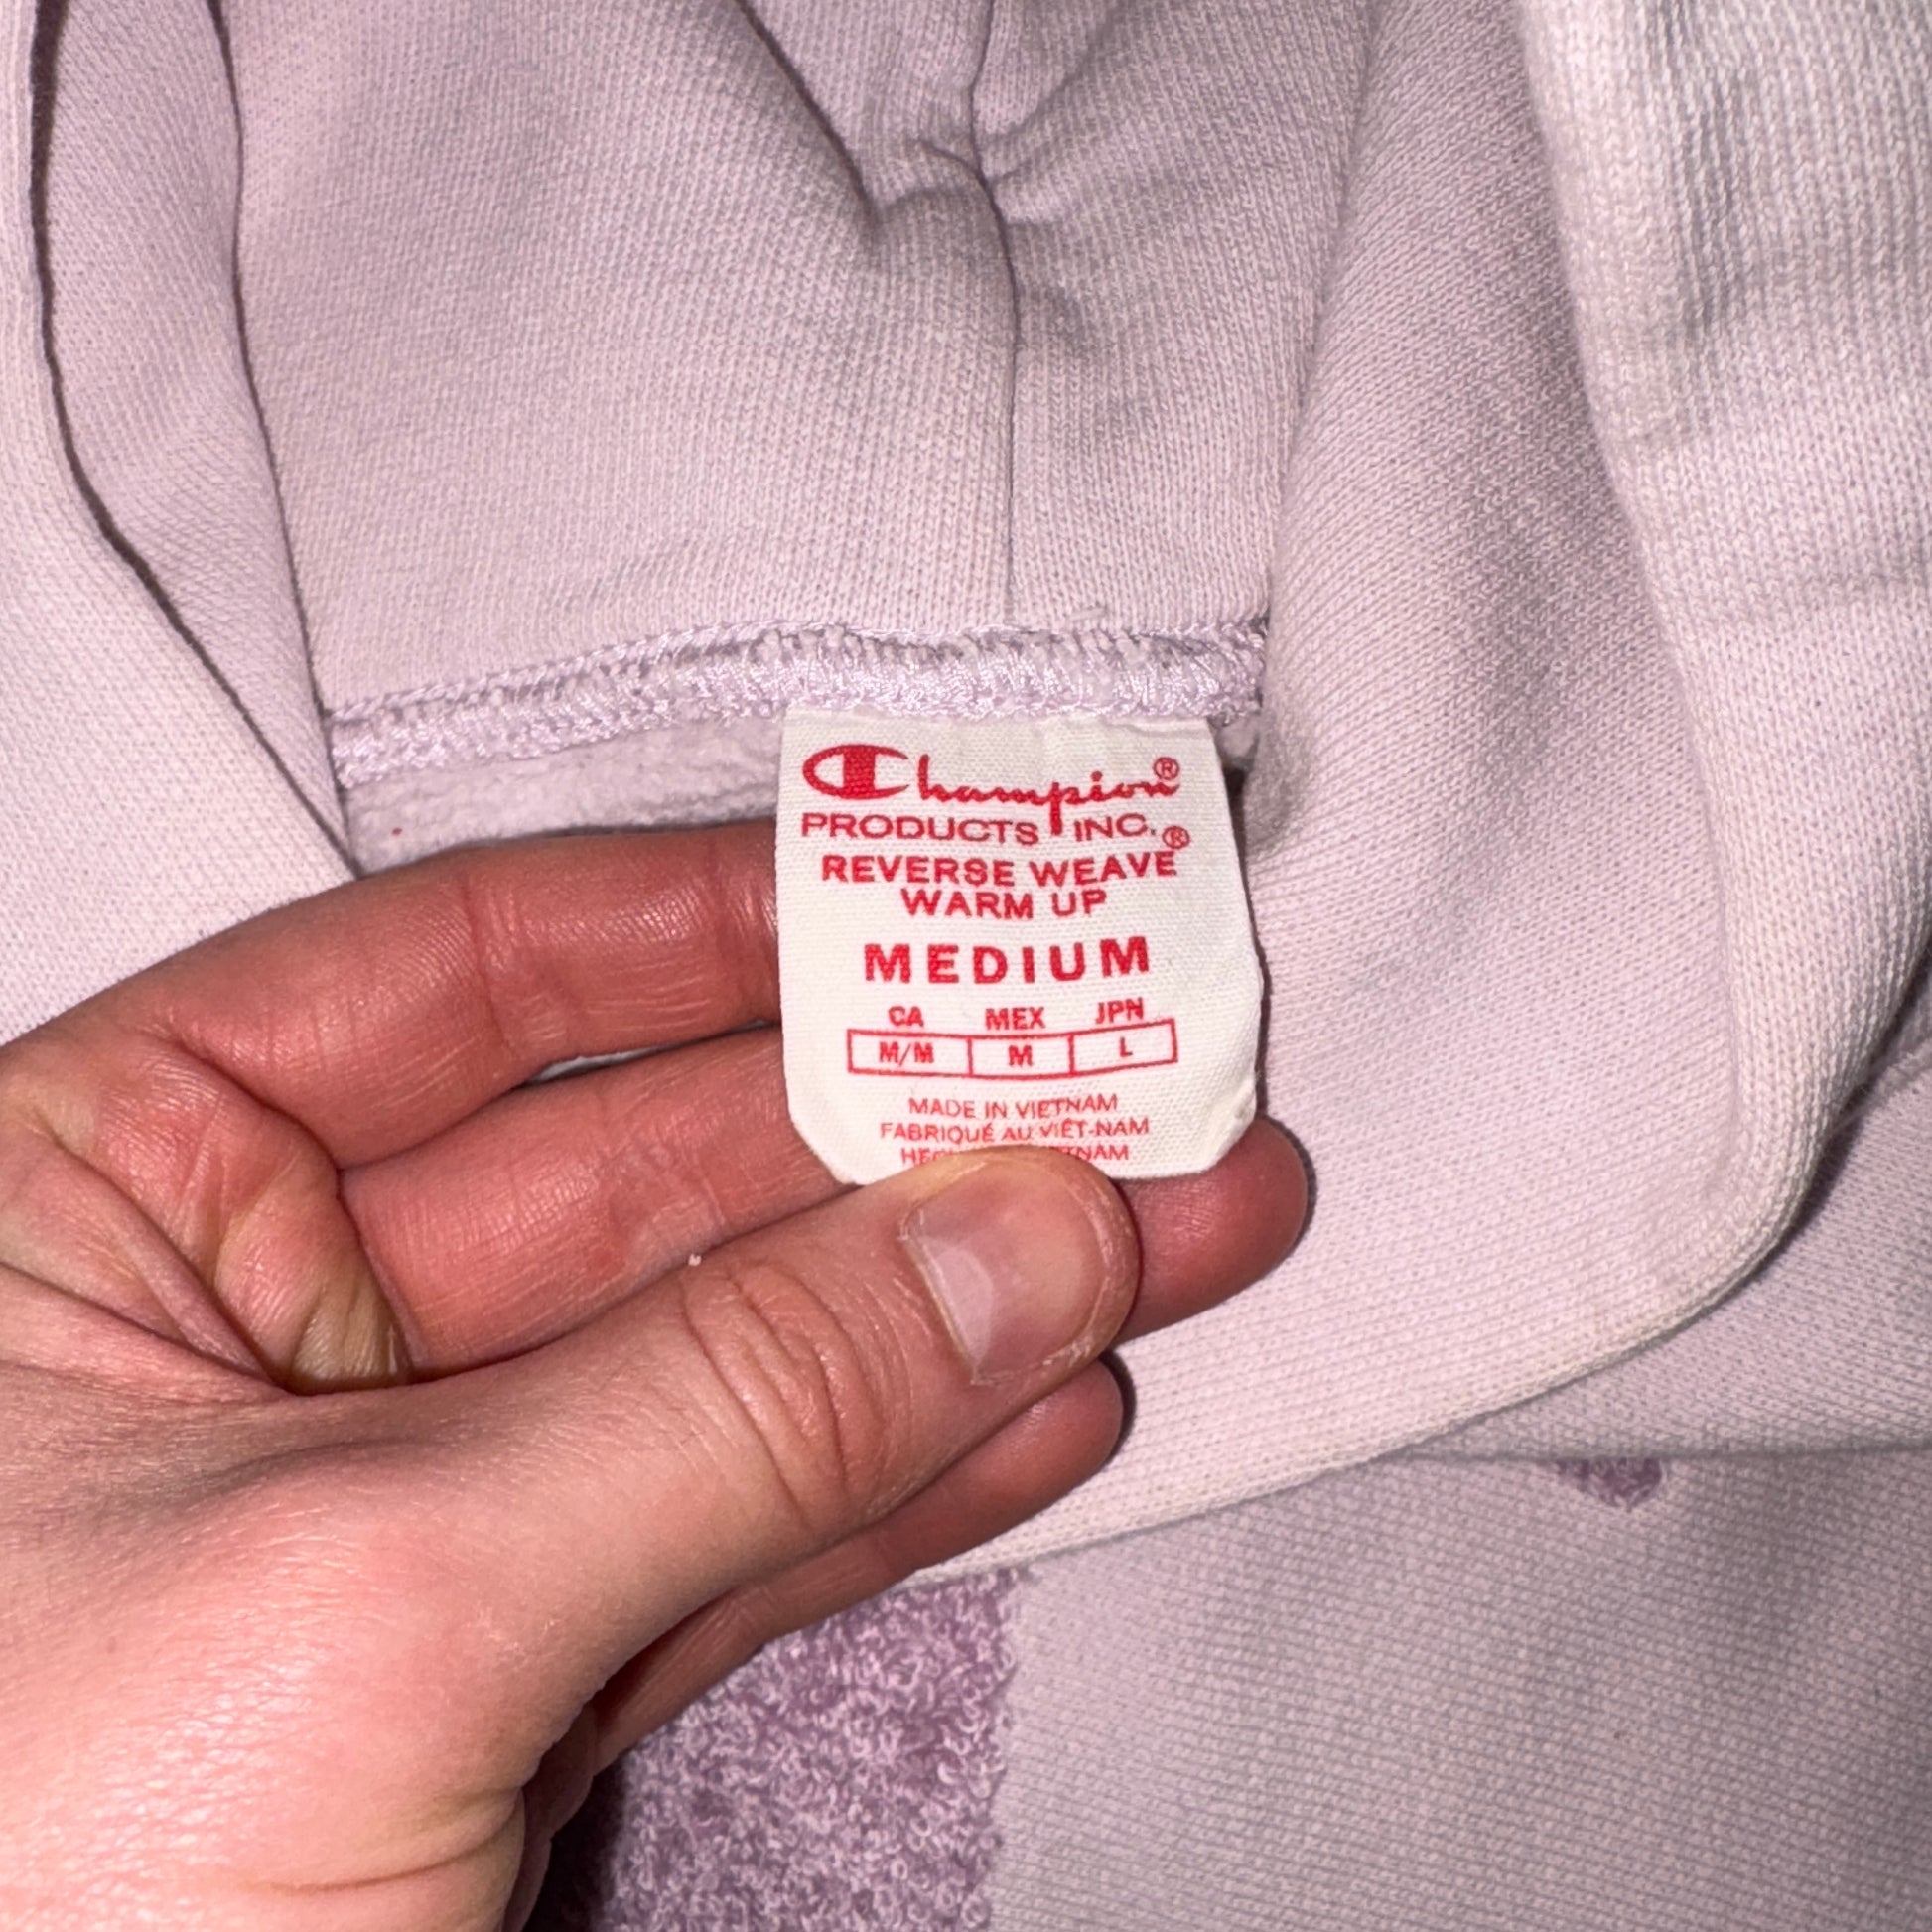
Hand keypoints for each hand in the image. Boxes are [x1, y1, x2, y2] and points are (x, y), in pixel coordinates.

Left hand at [0, 822, 1304, 1929]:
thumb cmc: (15, 1903)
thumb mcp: (374, 1596)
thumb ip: (727, 1402)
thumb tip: (1014, 1241)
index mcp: (102, 1201)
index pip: (458, 979)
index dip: (706, 925)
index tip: (912, 896)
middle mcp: (248, 1328)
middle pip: (644, 1161)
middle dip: (901, 1130)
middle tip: (1118, 1075)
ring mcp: (395, 1506)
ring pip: (727, 1356)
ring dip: (962, 1304)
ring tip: (1173, 1229)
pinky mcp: (499, 1678)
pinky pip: (735, 1528)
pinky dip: (904, 1478)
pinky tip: (1049, 1405)